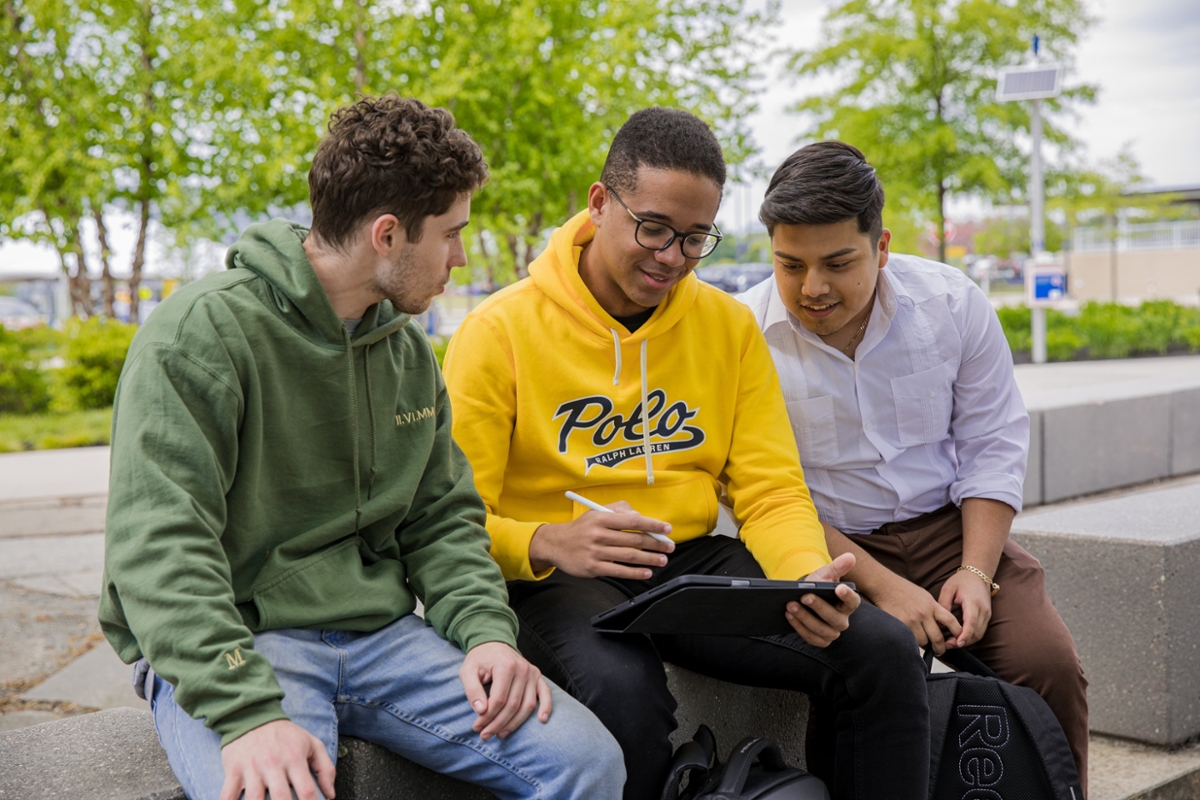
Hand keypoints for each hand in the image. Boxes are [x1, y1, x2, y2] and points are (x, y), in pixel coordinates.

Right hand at [219, 719, 334, 799]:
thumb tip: (331, 794)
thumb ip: (325, 768)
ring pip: (254, 799)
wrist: (253, 716)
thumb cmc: (285, 735)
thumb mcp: (312, 744)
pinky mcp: (233, 770)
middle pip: (281, 798)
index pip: (306, 791)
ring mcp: (252, 768)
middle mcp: (273, 764)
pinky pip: (228, 794)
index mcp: (295, 758)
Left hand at [460, 641, 551, 741]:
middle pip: (513, 705)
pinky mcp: (538, 677)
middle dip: (498, 724)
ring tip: (500, 734)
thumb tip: (481, 710)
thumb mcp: (468, 671)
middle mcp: (522, 669)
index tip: (477, 726)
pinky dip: (546, 707)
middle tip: (485, 736)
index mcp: (505, 666)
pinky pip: (545, 694)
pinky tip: (541, 720)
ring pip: (527, 705)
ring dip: (514, 724)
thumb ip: (472, 690)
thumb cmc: (479, 660)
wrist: (493, 644)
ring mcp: (532, 673)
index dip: (488, 717)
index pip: (499, 699)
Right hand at [529, 501, 673, 578]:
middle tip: (669, 547)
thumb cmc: (581, 528)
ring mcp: (596, 552)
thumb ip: (619, 510)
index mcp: (601, 518)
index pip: (633, 520)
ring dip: (649, 559)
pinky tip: (646, 572)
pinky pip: (619, 571)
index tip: (667, 529)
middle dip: (656, 544)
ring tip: (662, 560)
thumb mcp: (596, 512)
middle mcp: (599, 534)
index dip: (653, 525)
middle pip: (634, 539)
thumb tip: (640, 517)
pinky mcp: (593, 567)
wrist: (556, 544)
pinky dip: (635, 573)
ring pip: (629, 556)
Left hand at [785, 553, 860, 647]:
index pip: (853, 601)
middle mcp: (842, 620)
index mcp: (848, 604)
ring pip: (821, 630)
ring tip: (790, 605)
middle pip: (834, 618)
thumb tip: (850, 556)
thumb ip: (838, 566)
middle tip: (803, 597)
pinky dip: (799, 627)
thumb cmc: (819, 585)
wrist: (804, 597)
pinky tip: (789, 615)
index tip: (838, 588)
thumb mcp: (826, 574)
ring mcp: (832, 632)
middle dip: (818, 607)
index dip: (847, 596)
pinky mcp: (820, 640)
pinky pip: (811, 638)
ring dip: (804, 618)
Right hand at [871, 572, 962, 655]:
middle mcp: (924, 613)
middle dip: (940, 648)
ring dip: (924, 644)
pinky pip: (910, 639)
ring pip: (924, 642)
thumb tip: (941, 625)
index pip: (951, 622)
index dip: (958, 633)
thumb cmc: (904, 590)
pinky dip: (912, 642)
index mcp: (932, 605)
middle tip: (940, 651)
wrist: (885, 585)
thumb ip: (934, 610)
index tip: (958, 639)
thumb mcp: (925, 596)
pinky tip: (911, 639)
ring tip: (922, 642)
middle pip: (938, 638)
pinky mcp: (901, 624)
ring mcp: (912, 620)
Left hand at [937, 570, 992, 647]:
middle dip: (963, 641)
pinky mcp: (987, 616)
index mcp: (973, 602)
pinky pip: (980, 631)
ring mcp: (987, 614)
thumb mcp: (948, 589)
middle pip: (976, 632)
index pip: (971, 623)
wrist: (978, 574)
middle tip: (947, 645)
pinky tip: (959, 637)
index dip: (964, 635)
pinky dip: (971, 636)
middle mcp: (983, 610)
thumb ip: (943, 604)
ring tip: (951, 642)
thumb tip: (939, 622)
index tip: (957, 643)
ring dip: (967, 641)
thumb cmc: (962, 580)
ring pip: (980, 634)